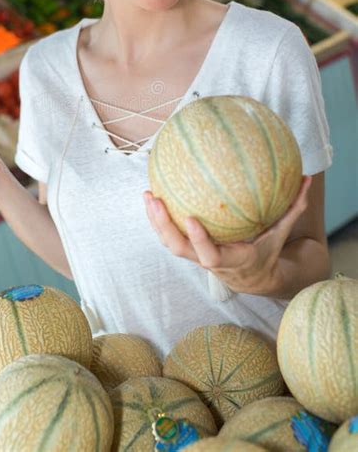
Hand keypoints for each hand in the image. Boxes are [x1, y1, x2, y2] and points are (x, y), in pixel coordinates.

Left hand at [143, 176, 311, 294]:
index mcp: (230, 259)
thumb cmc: (266, 251)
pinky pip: (168, 235)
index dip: (198, 239)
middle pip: (179, 248)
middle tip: (156, 200)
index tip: (190, 218)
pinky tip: (153, 195)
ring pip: (168, 243)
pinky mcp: (188, 249)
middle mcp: (208, 259)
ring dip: (155, 221)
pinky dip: (158, 219)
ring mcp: (194, 255)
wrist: (252, 277)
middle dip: (165, 226)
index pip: (210, 254)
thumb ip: (293, 208)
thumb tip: (308, 179)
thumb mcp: (280, 233)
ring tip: (148, 194)